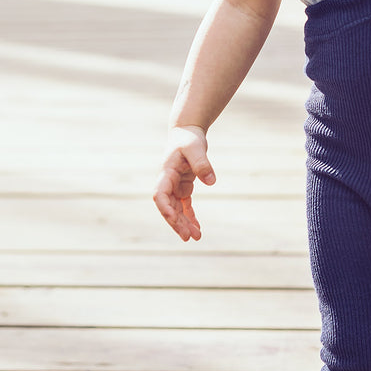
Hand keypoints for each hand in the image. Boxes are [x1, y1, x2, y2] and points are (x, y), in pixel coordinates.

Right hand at [152, 126, 215, 240]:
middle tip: (189, 237)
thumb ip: (202, 163)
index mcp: (166, 173)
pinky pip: (185, 205)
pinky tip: (198, 228)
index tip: (174, 219)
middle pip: (168, 207)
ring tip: (196, 237)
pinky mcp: (183, 187)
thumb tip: (211, 182)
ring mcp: (175, 186)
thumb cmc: (189, 138)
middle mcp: (168, 182)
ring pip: (177, 209)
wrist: (187, 132)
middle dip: (177, 223)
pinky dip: (190, 217)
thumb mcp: (196, 148)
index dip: (165, 208)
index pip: (159, 194)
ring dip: (184, 223)